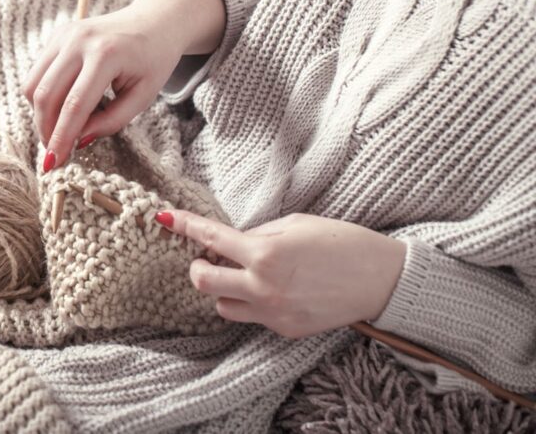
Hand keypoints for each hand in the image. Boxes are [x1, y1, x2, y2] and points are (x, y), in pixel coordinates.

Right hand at [22, 0, 224, 171]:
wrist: (153, 22)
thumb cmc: (152, 61)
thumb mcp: (142, 97)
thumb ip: (111, 121)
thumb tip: (78, 140)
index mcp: (106, 55)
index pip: (74, 105)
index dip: (61, 137)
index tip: (54, 163)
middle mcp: (79, 41)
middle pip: (45, 95)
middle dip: (45, 130)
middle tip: (55, 152)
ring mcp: (64, 35)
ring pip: (32, 85)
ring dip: (40, 115)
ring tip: (60, 128)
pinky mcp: (57, 36)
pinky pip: (36, 74)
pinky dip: (43, 97)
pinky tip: (63, 106)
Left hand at [155, 210, 406, 337]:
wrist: (382, 280)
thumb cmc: (343, 243)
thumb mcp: (296, 224)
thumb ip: (259, 234)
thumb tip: (235, 241)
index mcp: (265, 253)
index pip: (211, 239)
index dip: (185, 226)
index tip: (165, 219)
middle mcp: (262, 287)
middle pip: (203, 283)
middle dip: (198, 268)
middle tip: (208, 259)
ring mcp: (272, 312)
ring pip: (223, 307)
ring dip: (225, 290)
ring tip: (246, 276)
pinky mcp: (284, 330)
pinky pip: (253, 318)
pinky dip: (254, 304)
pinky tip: (277, 290)